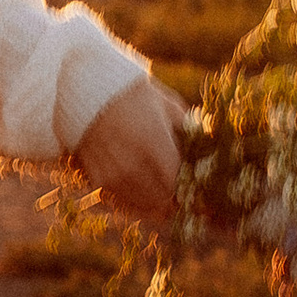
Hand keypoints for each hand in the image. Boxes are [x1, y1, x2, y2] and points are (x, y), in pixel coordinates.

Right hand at [73, 75, 187, 224]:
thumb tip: (210, 146)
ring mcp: (113, 173)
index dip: (188, 190)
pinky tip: (142, 191)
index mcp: (154, 144)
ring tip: (164, 198)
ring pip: (142, 203)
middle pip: (162, 198)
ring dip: (155, 203)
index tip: (196, 191)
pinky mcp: (98, 178)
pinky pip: (123, 199)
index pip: (177, 183)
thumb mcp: (168, 105)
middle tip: (182, 198)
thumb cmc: (133, 95)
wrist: (87, 92)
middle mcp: (133, 163)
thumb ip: (190, 128)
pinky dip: (134, 199)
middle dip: (174, 200)